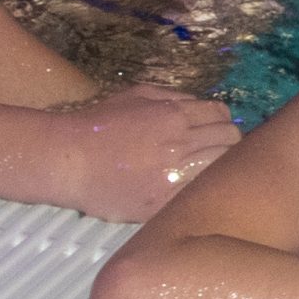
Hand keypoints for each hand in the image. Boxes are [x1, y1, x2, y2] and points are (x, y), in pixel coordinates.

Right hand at [46, 85, 240, 222]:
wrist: (67, 161)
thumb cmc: (97, 125)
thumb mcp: (136, 95)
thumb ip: (173, 97)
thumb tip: (200, 105)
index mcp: (175, 114)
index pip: (221, 113)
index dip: (220, 118)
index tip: (213, 126)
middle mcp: (181, 143)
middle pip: (230, 138)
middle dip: (226, 139)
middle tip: (213, 147)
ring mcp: (175, 175)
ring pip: (222, 166)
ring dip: (218, 164)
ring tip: (204, 168)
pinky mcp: (164, 202)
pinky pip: (198, 193)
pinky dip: (199, 188)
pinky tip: (189, 187)